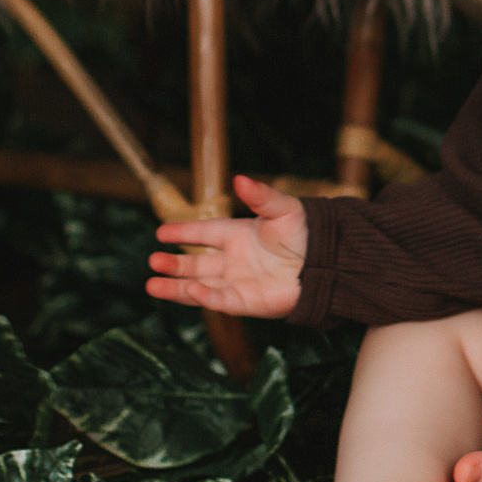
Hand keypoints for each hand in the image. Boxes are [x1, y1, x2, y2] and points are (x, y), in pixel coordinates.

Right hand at [147, 174, 308, 317]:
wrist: (329, 261)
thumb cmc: (307, 233)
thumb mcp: (282, 209)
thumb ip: (260, 196)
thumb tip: (240, 179)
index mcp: (239, 234)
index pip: (204, 233)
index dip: (183, 232)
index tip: (161, 233)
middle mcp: (235, 260)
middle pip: (196, 264)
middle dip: (173, 264)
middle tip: (152, 261)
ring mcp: (239, 282)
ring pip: (200, 286)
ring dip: (177, 287)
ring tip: (151, 286)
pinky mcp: (248, 301)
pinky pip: (221, 300)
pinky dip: (205, 297)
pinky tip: (189, 291)